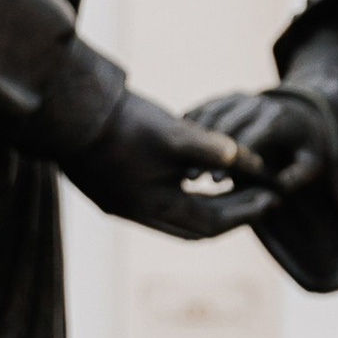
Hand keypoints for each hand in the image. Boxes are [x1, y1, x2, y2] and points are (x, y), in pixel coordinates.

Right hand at [66, 90, 275, 239]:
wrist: (65, 111)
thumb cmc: (122, 124)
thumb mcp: (175, 135)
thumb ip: (214, 150)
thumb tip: (249, 161)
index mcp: (156, 208)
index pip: (213, 223)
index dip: (246, 211)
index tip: (272, 196)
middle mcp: (138, 213)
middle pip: (195, 226)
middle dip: (230, 212)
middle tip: (259, 195)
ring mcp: (120, 202)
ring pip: (174, 214)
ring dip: (204, 204)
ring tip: (232, 185)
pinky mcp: (109, 187)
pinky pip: (156, 200)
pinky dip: (180, 192)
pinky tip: (192, 172)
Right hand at [189, 87, 333, 202]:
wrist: (301, 114)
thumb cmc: (304, 146)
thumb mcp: (312, 162)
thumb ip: (297, 177)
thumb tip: (278, 191)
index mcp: (277, 118)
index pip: (251, 138)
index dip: (233, 160)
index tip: (216, 181)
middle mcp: (255, 102)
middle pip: (225, 126)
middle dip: (207, 152)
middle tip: (190, 178)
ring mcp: (237, 97)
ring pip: (209, 116)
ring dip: (192, 141)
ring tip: (179, 167)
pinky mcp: (223, 98)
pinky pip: (201, 111)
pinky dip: (188, 128)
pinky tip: (174, 150)